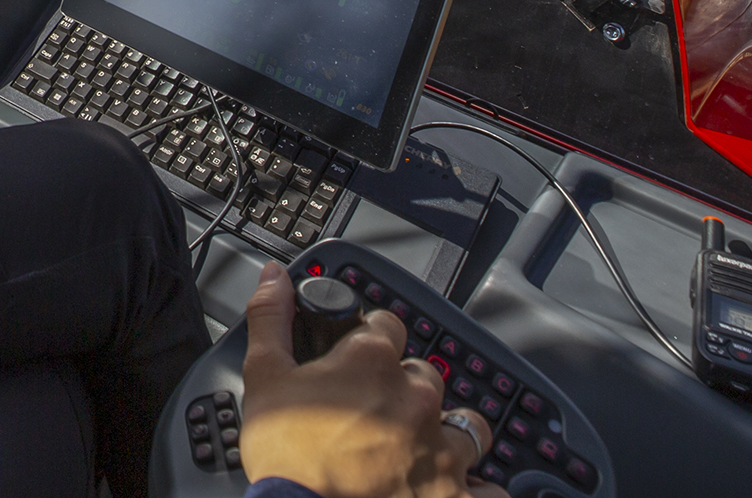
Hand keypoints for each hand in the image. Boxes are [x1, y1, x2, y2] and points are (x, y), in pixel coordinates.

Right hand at [239, 262, 507, 497]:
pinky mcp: (454, 494)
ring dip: (449, 432)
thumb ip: (270, 317)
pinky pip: (488, 489)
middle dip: (406, 388)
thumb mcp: (262, 376)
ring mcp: (442, 449)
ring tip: (424, 448)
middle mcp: (416, 398)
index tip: (358, 358)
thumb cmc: (284, 455)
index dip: (371, 339)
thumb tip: (274, 276)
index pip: (387, 325)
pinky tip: (456, 488)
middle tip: (377, 413)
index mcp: (372, 362)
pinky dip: (476, 489)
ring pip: (467, 426)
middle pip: (426, 376)